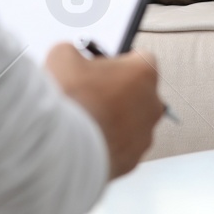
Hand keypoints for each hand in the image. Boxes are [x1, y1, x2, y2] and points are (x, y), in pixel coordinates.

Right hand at [46, 44, 163, 178]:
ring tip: (86, 120)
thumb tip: (71, 57)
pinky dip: (108, 143)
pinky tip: (86, 140)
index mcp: (143, 74)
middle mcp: (151, 105)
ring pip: (133, 122)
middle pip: (139, 92)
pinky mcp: (132, 160)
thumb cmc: (70, 100)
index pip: (142, 59)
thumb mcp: (63, 56)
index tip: (105, 67)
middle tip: (92, 93)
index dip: (120, 61)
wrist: (62, 148)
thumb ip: (74, 52)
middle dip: (119, 92)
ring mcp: (144, 136)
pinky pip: (123, 147)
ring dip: (115, 119)